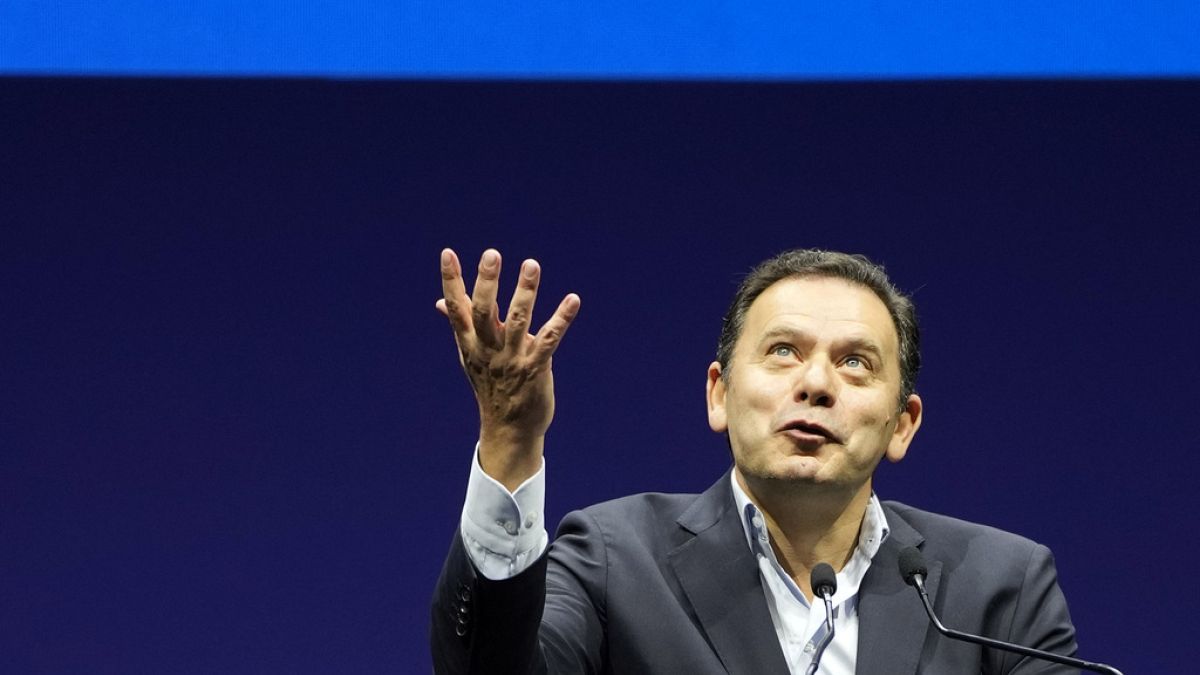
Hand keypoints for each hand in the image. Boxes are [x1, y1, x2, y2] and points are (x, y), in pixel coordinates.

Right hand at [436, 248, 579, 489]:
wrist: (509, 429)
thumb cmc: (490, 385)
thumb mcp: (470, 356)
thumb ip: (459, 325)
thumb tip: (439, 303)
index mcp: (470, 343)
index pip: (456, 308)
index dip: (451, 281)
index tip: (447, 253)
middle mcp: (488, 350)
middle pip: (484, 312)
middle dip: (486, 282)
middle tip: (491, 254)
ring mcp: (512, 360)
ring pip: (517, 321)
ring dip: (525, 292)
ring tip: (531, 265)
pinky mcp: (535, 368)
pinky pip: (549, 340)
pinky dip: (561, 319)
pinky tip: (573, 299)